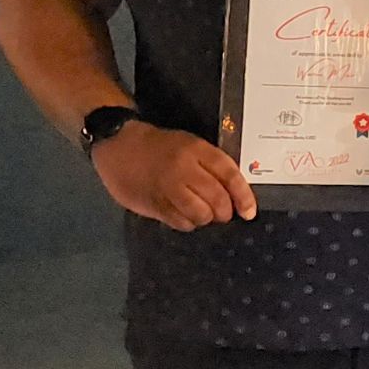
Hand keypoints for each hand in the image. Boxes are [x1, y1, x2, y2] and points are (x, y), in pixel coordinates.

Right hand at [92, 123, 256, 231]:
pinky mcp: (152, 203)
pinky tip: (185, 217)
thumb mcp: (189, 145)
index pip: (229, 175)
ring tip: (203, 214)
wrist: (119, 144)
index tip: (249, 212)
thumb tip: (234, 193)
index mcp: (197, 150)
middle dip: (225, 212)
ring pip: (200, 213)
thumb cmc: (160, 146)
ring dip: (206, 218)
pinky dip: (188, 224)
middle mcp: (184, 168)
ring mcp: (167, 187)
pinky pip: (179, 222)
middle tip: (223, 213)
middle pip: (217, 198)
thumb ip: (210, 166)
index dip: (244, 196)